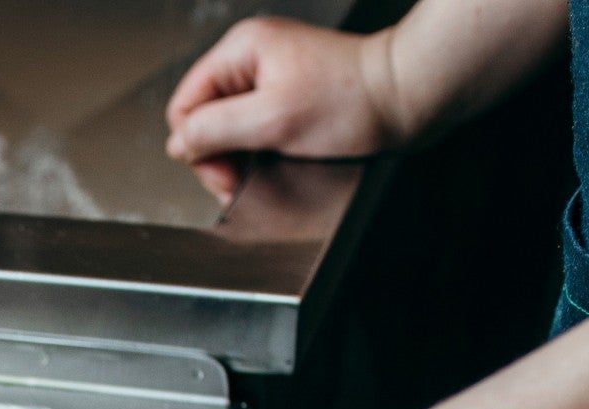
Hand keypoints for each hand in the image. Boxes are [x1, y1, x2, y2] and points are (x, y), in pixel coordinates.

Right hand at [166, 17, 405, 200]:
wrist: (409, 96)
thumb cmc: (356, 101)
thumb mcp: (272, 120)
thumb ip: (214, 129)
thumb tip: (178, 144)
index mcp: (241, 49)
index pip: (184, 105)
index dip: (196, 145)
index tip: (225, 171)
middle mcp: (252, 57)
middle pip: (204, 118)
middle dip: (220, 154)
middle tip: (243, 178)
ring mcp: (271, 75)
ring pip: (228, 127)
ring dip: (241, 155)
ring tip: (267, 166)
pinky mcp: (288, 93)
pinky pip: (254, 127)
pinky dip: (261, 149)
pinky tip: (280, 156)